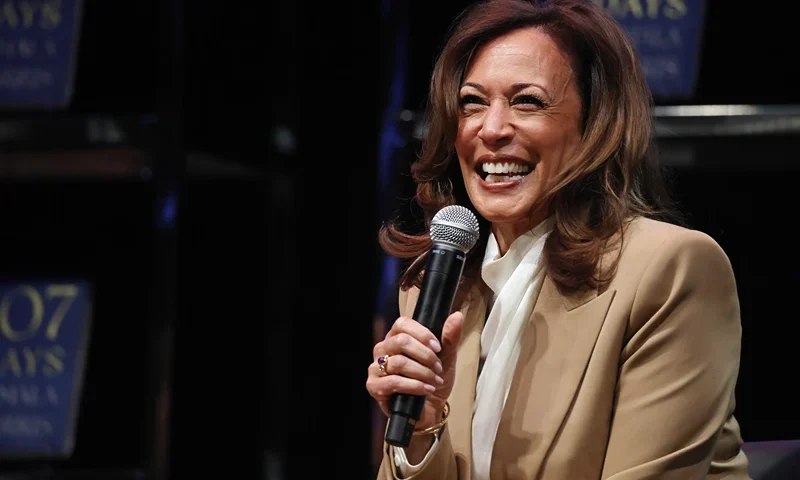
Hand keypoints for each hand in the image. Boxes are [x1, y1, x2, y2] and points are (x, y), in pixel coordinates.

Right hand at [366, 311, 463, 430]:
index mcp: (397, 337)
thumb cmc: (433, 379)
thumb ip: (450, 337)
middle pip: (400, 341)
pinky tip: (426, 389)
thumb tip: (457, 316)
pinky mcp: (374, 386)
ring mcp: (375, 367)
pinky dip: (414, 385)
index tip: (438, 347)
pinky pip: (393, 382)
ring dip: (422, 372)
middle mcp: (383, 349)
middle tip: (438, 367)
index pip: (402, 324)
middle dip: (425, 356)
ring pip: (398, 362)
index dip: (422, 334)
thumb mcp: (446, 357)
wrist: (430, 408)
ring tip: (435, 380)